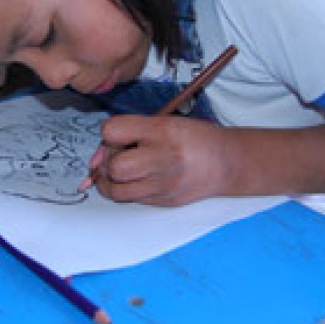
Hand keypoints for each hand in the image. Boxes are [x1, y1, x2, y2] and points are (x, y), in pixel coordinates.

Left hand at [89, 114, 234, 206]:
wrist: (227, 162)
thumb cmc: (193, 138)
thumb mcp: (164, 122)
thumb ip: (130, 132)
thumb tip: (97, 157)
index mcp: (161, 131)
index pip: (112, 131)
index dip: (109, 133)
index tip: (117, 135)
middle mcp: (162, 158)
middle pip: (114, 168)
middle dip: (108, 162)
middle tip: (116, 157)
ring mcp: (164, 184)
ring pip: (117, 191)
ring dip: (111, 182)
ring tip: (120, 173)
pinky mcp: (164, 202)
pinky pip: (131, 200)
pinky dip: (126, 191)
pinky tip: (136, 180)